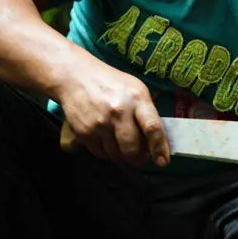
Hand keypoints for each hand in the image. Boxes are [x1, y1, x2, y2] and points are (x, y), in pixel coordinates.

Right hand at [54, 62, 170, 167]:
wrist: (75, 76)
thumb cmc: (110, 83)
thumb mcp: (135, 89)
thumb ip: (145, 112)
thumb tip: (153, 141)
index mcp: (137, 99)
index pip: (152, 127)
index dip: (159, 147)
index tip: (162, 161)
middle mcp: (119, 112)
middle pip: (132, 148)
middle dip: (138, 159)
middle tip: (140, 159)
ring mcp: (100, 123)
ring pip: (116, 155)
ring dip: (121, 156)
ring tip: (121, 146)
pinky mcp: (84, 132)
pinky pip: (100, 154)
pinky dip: (106, 153)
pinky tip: (106, 142)